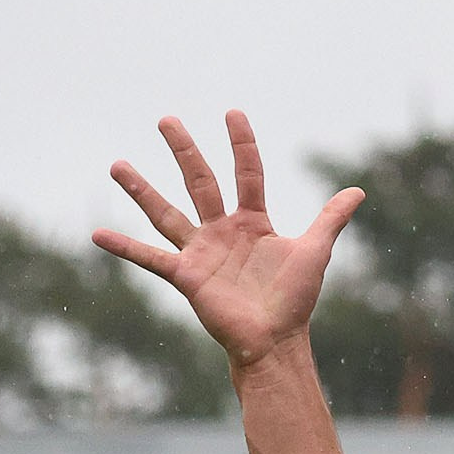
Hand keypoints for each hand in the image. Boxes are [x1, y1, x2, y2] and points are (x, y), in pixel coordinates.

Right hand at [95, 112, 361, 369]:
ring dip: (141, 189)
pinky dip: (124, 247)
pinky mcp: (186, 275)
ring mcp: (201, 251)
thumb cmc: (296, 298)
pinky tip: (97, 234)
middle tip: (166, 119)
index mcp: (253, 222)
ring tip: (117, 164)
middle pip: (201, 180)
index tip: (232, 112)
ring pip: (167, 212)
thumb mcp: (315, 251)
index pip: (247, 173)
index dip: (242, 144)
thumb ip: (331, 219)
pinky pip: (151, 257)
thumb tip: (357, 191)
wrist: (277, 340)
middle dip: (184, 150)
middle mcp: (223, 230)